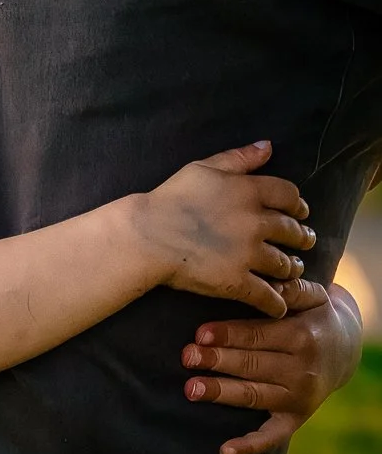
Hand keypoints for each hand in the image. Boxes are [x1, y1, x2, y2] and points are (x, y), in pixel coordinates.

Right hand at [141, 140, 313, 314]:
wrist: (148, 235)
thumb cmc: (171, 198)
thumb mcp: (204, 167)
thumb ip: (238, 158)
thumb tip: (268, 147)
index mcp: (249, 191)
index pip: (289, 195)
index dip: (299, 204)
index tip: (301, 211)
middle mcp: (256, 223)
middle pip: (292, 230)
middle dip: (302, 237)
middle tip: (305, 241)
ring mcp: (248, 254)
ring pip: (284, 264)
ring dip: (291, 267)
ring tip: (292, 269)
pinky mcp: (237, 282)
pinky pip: (267, 296)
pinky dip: (277, 303)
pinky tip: (280, 306)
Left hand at [181, 278, 363, 453]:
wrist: (347, 347)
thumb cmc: (316, 315)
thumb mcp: (312, 296)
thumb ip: (289, 290)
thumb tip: (265, 283)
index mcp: (302, 337)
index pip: (259, 336)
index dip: (229, 335)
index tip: (200, 333)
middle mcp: (302, 371)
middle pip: (252, 365)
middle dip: (217, 361)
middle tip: (187, 357)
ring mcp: (299, 398)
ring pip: (254, 396)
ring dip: (222, 394)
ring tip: (192, 389)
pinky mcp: (296, 418)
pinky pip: (272, 436)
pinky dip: (249, 445)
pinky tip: (224, 450)